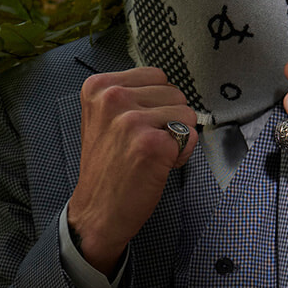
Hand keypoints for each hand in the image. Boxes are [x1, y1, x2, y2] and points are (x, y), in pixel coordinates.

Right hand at [67, 68, 197, 275]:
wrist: (97, 211)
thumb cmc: (106, 168)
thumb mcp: (103, 118)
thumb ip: (129, 95)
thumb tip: (169, 86)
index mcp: (98, 86)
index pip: (156, 76)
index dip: (156, 103)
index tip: (137, 127)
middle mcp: (112, 98)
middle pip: (174, 92)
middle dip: (169, 119)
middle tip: (143, 144)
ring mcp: (132, 120)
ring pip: (186, 112)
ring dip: (176, 137)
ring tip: (150, 155)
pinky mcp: (152, 143)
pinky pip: (190, 136)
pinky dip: (181, 155)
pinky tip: (158, 167)